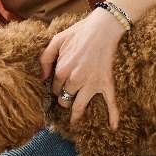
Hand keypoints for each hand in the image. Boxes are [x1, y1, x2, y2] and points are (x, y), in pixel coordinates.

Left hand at [38, 9, 124, 129]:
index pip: (54, 87)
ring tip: (73, 122)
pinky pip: (110, 102)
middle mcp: (75, 81)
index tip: (58, 86)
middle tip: (65, 99)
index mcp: (61, 71)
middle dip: (64, 100)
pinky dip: (113, 115)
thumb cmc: (79, 32)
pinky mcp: (106, 83)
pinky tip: (113, 127)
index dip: (55, 87)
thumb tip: (42, 77)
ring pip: (80, 106)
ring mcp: (91, 84)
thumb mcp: (56, 40)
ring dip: (75, 115)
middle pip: (65, 98)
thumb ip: (45, 58)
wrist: (102, 28)